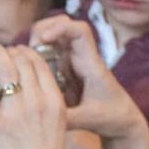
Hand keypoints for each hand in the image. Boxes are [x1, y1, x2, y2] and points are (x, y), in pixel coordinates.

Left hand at [0, 41, 77, 148]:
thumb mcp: (59, 126)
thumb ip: (48, 106)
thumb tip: (36, 93)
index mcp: (55, 102)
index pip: (41, 67)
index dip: (29, 54)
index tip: (20, 51)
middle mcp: (37, 102)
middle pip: (23, 64)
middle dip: (12, 51)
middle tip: (2, 48)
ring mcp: (17, 112)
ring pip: (5, 71)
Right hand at [29, 14, 148, 148]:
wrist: (123, 123)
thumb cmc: (112, 118)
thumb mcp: (89, 120)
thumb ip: (67, 118)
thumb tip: (41, 117)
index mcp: (91, 64)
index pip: (80, 30)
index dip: (60, 27)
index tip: (43, 39)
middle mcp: (81, 58)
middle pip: (60, 26)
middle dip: (41, 32)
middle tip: (28, 52)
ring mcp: (72, 63)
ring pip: (51, 39)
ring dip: (35, 45)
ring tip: (25, 63)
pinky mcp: (64, 71)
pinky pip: (47, 56)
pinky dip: (34, 58)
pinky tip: (27, 73)